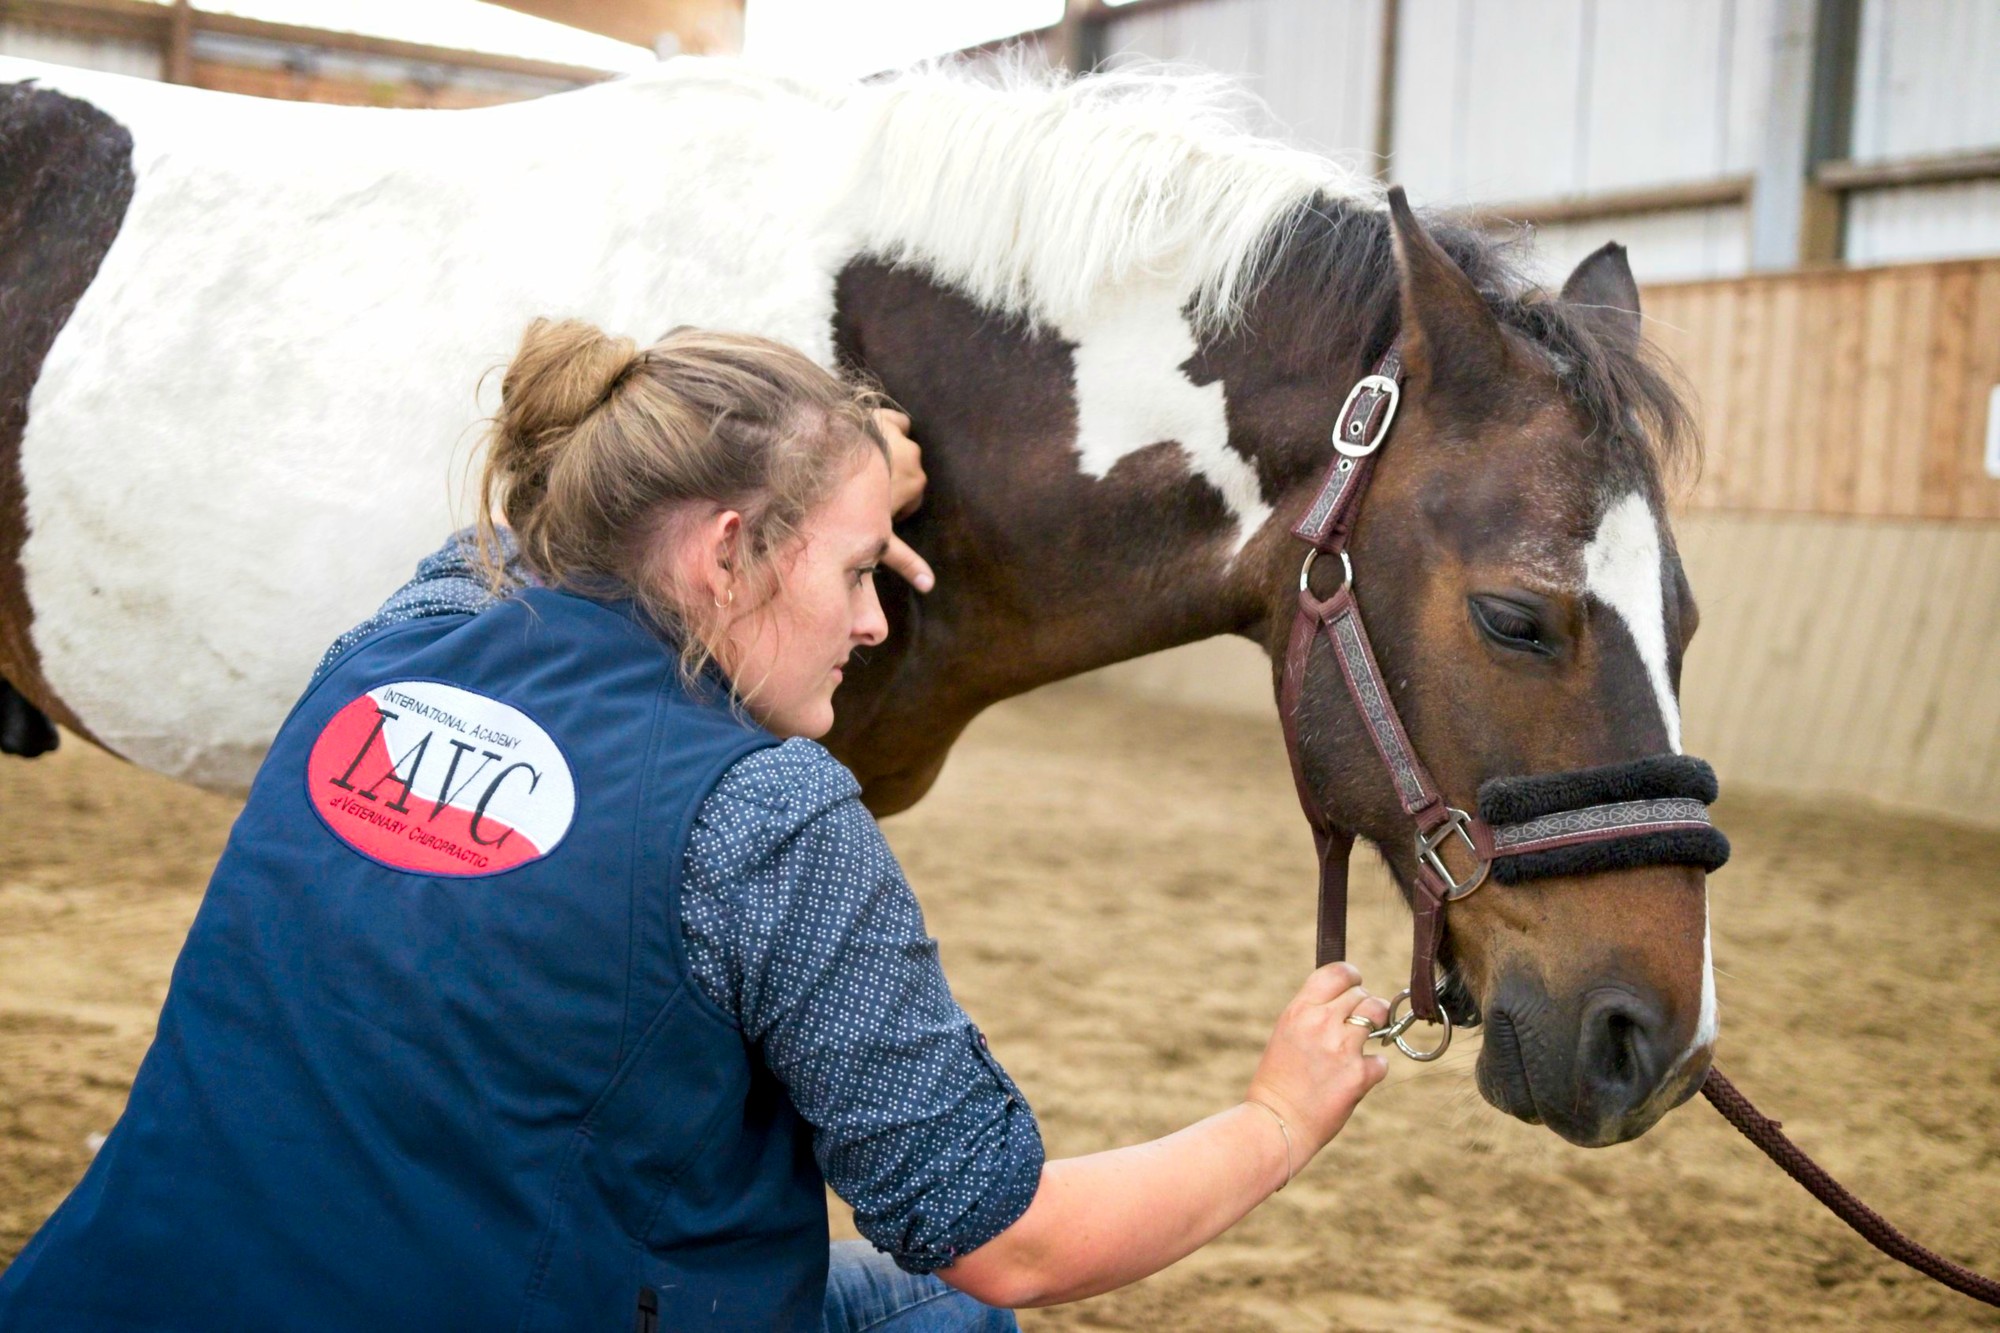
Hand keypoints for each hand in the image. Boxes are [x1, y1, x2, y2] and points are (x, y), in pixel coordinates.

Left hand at [873, 408, 933, 592]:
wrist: (830, 459)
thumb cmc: (855, 503)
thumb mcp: (880, 537)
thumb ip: (906, 560)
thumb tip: (930, 585)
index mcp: (917, 483)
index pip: (913, 497)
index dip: (895, 506)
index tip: (878, 511)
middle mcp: (914, 457)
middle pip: (907, 471)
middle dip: (891, 480)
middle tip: (866, 488)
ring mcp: (899, 436)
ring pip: (903, 441)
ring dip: (890, 452)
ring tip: (867, 461)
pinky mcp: (883, 419)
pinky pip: (895, 420)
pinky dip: (887, 427)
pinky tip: (870, 435)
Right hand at [1245, 963, 1390, 1155]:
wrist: (1276, 1123)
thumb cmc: (1278, 1080)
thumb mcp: (1287, 1033)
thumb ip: (1313, 1013)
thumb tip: (1347, 1001)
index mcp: (1299, 1010)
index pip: (1338, 972)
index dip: (1352, 977)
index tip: (1354, 987)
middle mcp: (1321, 1022)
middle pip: (1362, 994)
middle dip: (1363, 1007)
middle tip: (1354, 1026)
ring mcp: (1342, 1048)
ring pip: (1378, 1014)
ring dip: (1376, 1026)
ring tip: (1361, 1043)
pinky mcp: (1359, 1075)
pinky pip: (1381, 1061)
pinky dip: (1371, 1070)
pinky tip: (1353, 1080)